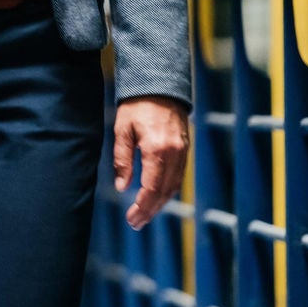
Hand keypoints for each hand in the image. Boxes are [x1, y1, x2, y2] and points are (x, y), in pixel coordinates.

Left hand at [114, 95, 188, 229]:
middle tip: (136, 223)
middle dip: (150, 210)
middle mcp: (174, 154)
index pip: (151, 188)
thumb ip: (123, 159)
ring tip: (145, 214)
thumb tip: (122, 186)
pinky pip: (178, 176)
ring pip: (174, 186)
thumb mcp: (122, 129)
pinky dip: (168, 190)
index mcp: (157, 150)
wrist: (160, 83)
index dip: (142, 207)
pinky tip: (157, 196)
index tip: (132, 219)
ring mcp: (183, 152)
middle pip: (164, 192)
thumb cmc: (137, 104)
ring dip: (160, 203)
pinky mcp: (185, 149)